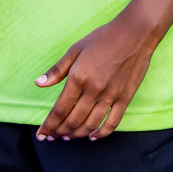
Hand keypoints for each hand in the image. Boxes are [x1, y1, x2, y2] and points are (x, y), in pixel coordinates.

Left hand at [34, 13, 159, 140]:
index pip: (60, 109)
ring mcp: (111, 96)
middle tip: (53, 136)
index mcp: (78, 78)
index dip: (49, 125)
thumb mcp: (75, 50)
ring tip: (68, 137)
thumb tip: (38, 83)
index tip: (42, 134)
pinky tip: (92, 136)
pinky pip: (112, 123)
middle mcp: (93, 90)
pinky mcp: (125, 98)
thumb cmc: (102, 38)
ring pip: (91, 124)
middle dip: (60, 131)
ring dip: (77, 134)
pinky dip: (101, 133)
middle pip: (73, 120)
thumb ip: (57, 70)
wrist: (134, 34)